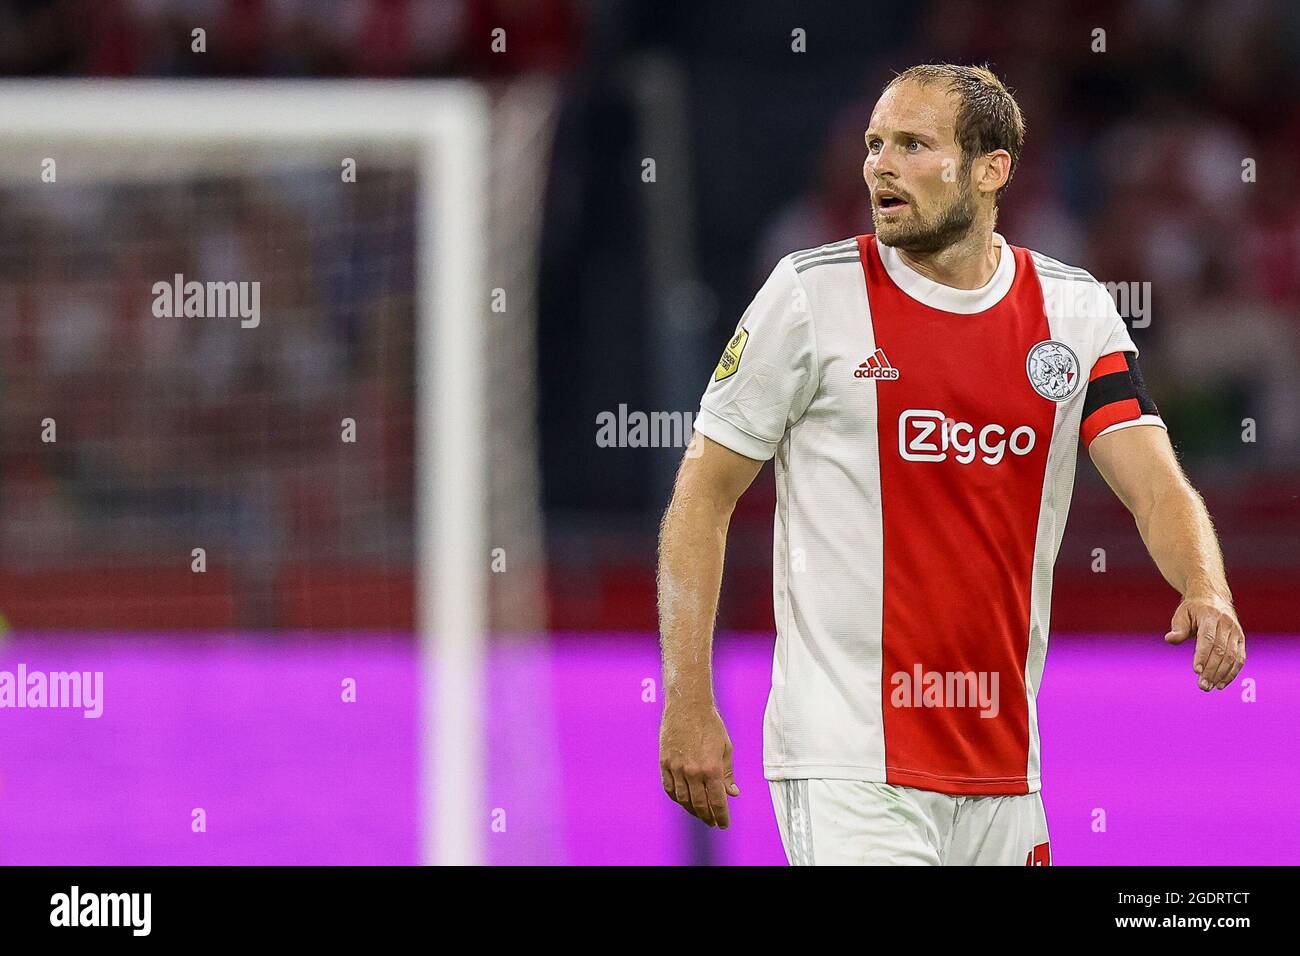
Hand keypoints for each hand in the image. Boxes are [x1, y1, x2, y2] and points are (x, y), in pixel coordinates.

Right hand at [659, 701, 740, 827]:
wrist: (687, 706)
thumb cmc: (710, 724)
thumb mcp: (726, 748)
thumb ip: (728, 773)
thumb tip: (732, 793)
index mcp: (712, 768)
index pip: (717, 802)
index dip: (721, 817)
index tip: (724, 824)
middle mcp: (693, 772)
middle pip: (700, 805)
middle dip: (708, 817)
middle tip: (712, 822)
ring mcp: (676, 768)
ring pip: (683, 800)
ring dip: (692, 811)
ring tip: (699, 814)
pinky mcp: (664, 763)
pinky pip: (669, 788)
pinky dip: (677, 798)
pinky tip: (683, 801)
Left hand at [1164, 592, 1245, 691]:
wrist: (1213, 597)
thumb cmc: (1193, 609)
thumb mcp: (1182, 614)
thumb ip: (1178, 628)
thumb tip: (1170, 639)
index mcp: (1210, 616)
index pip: (1207, 639)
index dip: (1202, 655)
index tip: (1196, 671)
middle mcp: (1227, 624)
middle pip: (1220, 650)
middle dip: (1212, 670)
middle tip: (1202, 686)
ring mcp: (1236, 632)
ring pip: (1232, 656)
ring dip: (1222, 674)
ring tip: (1210, 687)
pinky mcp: (1241, 640)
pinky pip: (1240, 658)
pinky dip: (1232, 672)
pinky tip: (1222, 684)